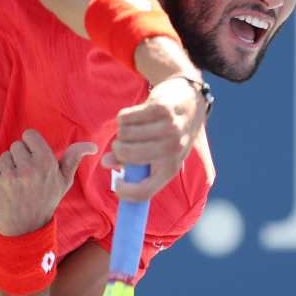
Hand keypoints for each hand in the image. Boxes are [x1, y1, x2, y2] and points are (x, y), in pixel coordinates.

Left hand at [0, 129, 98, 235]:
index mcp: (46, 163)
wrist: (25, 229)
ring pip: (4, 157)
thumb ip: (74, 158)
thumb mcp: (63, 181)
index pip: (29, 135)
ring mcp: (8, 177)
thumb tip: (92, 146)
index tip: (34, 159)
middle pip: (16, 146)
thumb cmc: (46, 200)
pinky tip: (7, 190)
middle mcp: (27, 168)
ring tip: (17, 184)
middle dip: (20, 158)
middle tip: (27, 177)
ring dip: (9, 168)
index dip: (31, 146)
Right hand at [102, 75, 207, 201]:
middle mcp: (173, 150)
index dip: (124, 191)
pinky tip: (134, 116)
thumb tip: (106, 162)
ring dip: (122, 131)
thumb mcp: (156, 154)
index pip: (144, 191)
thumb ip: (129, 162)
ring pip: (124, 134)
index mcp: (171, 168)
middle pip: (127, 155)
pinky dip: (123, 118)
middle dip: (118, 150)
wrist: (189, 103)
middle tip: (122, 145)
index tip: (116, 183)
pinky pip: (125, 117)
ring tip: (132, 129)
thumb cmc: (167, 135)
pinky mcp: (161, 108)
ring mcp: (169, 128)